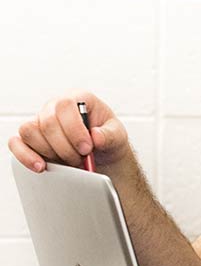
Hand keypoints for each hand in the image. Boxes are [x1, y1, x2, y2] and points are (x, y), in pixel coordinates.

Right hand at [8, 92, 129, 172]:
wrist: (102, 155)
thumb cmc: (108, 139)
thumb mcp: (117, 136)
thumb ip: (110, 135)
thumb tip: (96, 136)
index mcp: (77, 99)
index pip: (64, 106)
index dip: (74, 129)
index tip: (87, 148)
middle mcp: (54, 107)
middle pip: (47, 122)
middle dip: (65, 146)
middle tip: (80, 158)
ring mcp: (40, 122)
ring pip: (29, 132)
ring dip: (50, 152)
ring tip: (70, 161)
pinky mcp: (30, 139)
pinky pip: (16, 143)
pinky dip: (25, 156)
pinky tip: (41, 166)